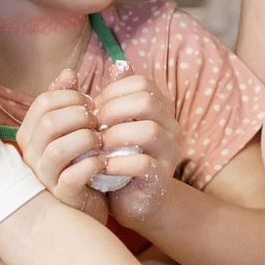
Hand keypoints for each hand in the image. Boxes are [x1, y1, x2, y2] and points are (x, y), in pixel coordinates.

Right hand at [16, 70, 145, 220]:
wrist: (88, 203)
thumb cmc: (79, 161)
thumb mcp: (72, 129)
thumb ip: (69, 102)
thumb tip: (68, 72)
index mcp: (32, 133)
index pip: (44, 102)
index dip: (72, 98)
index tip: (91, 104)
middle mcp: (31, 154)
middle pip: (49, 122)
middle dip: (80, 116)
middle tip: (99, 122)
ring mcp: (44, 176)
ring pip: (57, 149)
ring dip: (86, 139)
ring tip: (101, 141)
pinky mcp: (61, 195)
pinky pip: (72, 175)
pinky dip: (92, 164)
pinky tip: (104, 161)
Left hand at [91, 69, 182, 226]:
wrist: (132, 200)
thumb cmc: (119, 157)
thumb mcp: (116, 125)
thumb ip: (116, 98)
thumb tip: (117, 64)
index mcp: (161, 109)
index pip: (141, 83)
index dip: (113, 92)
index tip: (93, 108)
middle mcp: (171, 127)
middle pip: (147, 102)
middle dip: (113, 110)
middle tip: (93, 125)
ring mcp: (170, 153)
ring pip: (149, 131)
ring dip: (114, 136)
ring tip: (97, 146)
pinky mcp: (161, 178)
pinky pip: (143, 164)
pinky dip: (117, 163)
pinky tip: (101, 167)